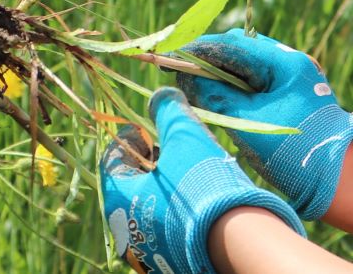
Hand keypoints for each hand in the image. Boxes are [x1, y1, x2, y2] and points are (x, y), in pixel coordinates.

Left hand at [100, 87, 303, 272]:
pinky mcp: (167, 261)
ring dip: (161, 187)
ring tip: (186, 173)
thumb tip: (162, 95)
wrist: (241, 242)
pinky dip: (173, 211)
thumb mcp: (185, 136)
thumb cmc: (204, 184)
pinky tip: (196, 201)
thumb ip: (169, 112)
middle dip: (147, 163)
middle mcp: (124, 229)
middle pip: (128, 184)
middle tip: (169, 151)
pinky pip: (163, 229)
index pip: (111, 160)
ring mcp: (145, 250)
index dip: (130, 139)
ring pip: (145, 207)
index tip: (149, 132)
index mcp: (117, 199)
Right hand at [176, 28, 352, 219]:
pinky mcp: (284, 91)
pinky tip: (211, 93)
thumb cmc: (294, 152)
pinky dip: (228, 83)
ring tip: (188, 81)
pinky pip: (249, 78)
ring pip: (241, 63)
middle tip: (175, 68)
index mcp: (284, 63)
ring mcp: (288, 75)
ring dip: (214, 70)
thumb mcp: (248, 122)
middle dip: (203, 58)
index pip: (230, 45)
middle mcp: (288, 62)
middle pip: (236, 49)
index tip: (168, 56)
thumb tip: (185, 77)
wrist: (337, 179)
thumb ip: (214, 96)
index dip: (196, 49)